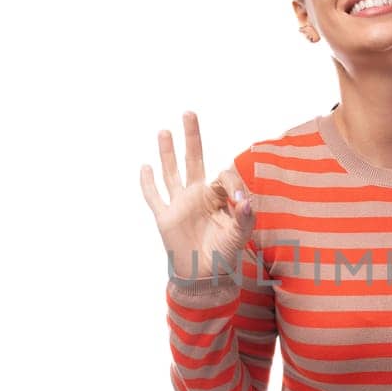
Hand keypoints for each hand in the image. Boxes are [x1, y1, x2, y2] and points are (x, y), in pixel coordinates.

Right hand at [140, 111, 253, 282]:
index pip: (222, 175)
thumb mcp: (240, 236)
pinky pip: (154, 197)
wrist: (205, 277)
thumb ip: (245, 218)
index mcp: (218, 197)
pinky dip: (148, 183)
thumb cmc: (225, 256)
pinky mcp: (165, 217)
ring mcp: (180, 205)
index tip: (239, 198)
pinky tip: (145, 167)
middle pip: (193, 159)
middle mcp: (198, 196)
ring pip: (171, 172)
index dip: (231, 181)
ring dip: (167, 152)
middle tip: (189, 112)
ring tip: (164, 131)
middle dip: (192, 137)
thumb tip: (246, 200)